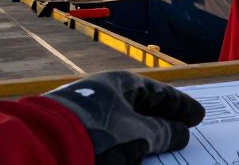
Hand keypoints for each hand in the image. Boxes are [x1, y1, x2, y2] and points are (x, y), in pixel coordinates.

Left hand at [46, 71, 205, 164]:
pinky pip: (107, 135)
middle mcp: (103, 93)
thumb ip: (163, 133)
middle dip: (162, 120)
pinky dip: (124, 143)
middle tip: (182, 130)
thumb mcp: (137, 134)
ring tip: (159, 147)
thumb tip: (182, 132)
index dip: (180, 106)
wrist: (41, 146)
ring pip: (123, 122)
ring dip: (142, 134)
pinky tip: (130, 154)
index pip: (158, 92)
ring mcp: (86, 111)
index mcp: (120, 83)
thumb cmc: (96, 131)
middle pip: (140, 106)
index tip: (197, 117)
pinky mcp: (73, 130)